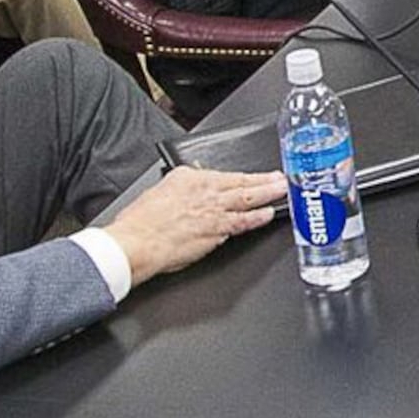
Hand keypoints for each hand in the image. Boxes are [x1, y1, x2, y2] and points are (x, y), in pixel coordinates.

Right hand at [99, 167, 287, 281]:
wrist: (136, 242)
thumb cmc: (141, 221)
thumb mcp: (162, 190)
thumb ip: (182, 186)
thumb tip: (194, 180)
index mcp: (191, 178)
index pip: (226, 175)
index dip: (246, 176)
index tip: (258, 175)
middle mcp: (205, 192)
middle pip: (242, 183)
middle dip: (265, 180)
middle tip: (282, 178)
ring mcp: (213, 212)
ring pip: (247, 200)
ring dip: (268, 195)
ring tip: (282, 192)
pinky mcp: (216, 232)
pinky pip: (242, 223)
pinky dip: (257, 218)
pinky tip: (268, 215)